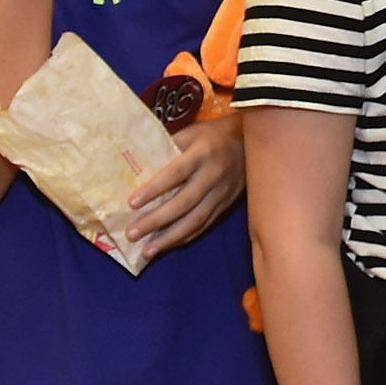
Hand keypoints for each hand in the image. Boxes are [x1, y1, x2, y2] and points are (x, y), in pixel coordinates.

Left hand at [126, 113, 244, 254]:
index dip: (154, 189)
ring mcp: (222, 193)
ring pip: (195, 220)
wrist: (253, 143)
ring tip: (148, 251)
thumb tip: (136, 164)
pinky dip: (185, 237)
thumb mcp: (191, 133)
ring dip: (170, 238)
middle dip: (156, 221)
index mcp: (202, 154)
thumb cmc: (214, 135)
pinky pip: (204, 225)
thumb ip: (168, 147)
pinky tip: (167, 245)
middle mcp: (213, 176)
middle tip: (132, 234)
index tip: (132, 203)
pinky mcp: (226, 205)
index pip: (176, 173)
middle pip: (184, 203)